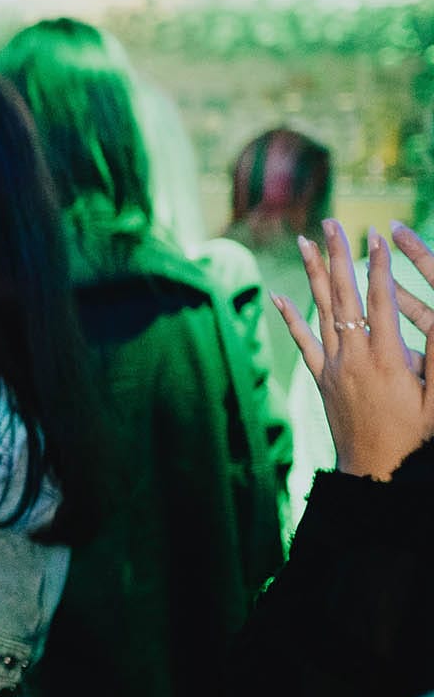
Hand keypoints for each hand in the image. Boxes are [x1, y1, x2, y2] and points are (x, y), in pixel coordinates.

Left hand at [273, 219, 433, 479]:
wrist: (375, 473)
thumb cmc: (416, 439)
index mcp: (387, 360)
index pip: (380, 301)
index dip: (379, 265)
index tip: (376, 234)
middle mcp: (353, 358)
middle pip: (344, 296)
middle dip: (339, 256)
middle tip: (332, 222)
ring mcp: (333, 368)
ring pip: (320, 311)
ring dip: (314, 274)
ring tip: (305, 242)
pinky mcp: (321, 380)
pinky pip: (303, 344)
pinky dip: (291, 318)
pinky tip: (280, 295)